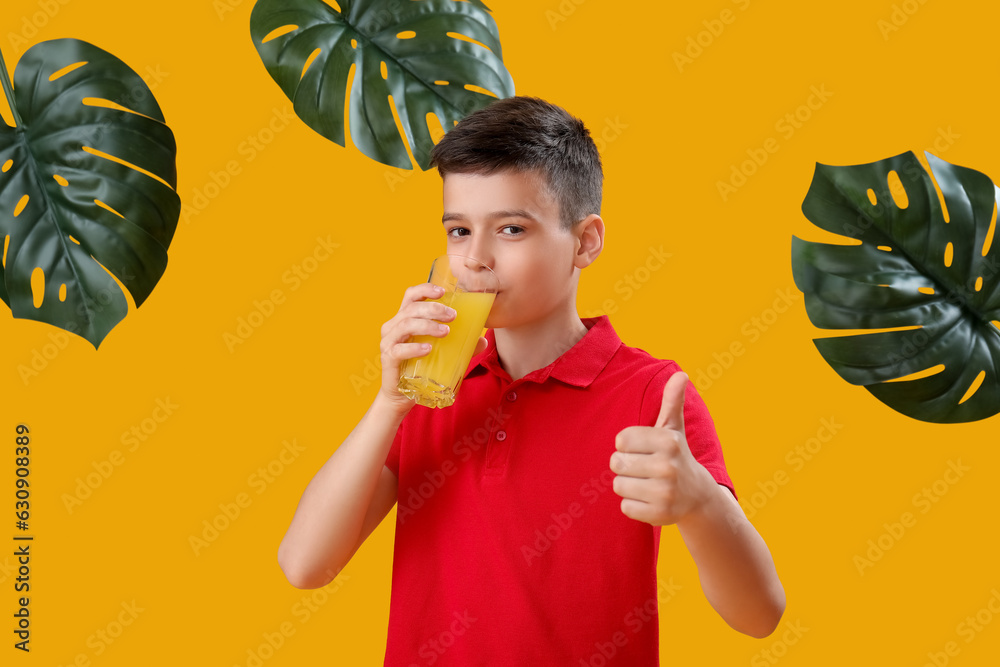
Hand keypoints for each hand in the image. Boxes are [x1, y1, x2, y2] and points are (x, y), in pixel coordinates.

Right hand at [377, 283, 487, 414]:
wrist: (401, 396)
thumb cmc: (419, 368)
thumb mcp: (441, 352)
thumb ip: (460, 345)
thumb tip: (482, 339)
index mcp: (404, 318)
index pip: (410, 295)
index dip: (425, 289)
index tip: (443, 291)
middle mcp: (393, 326)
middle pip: (411, 308)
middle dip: (434, 308)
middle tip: (453, 316)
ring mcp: (388, 342)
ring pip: (406, 325)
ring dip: (428, 325)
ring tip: (446, 331)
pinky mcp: (388, 358)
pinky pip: (399, 349)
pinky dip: (415, 347)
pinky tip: (428, 349)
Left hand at [610, 371, 716, 525]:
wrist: (698, 496)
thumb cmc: (676, 456)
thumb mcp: (673, 428)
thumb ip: (672, 401)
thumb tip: (681, 374)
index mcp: (668, 441)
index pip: (620, 440)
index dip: (627, 446)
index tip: (643, 450)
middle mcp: (668, 466)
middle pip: (616, 463)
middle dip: (625, 466)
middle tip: (644, 468)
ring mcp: (665, 492)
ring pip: (618, 485)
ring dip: (628, 485)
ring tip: (647, 483)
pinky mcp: (659, 515)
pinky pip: (625, 506)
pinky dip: (633, 505)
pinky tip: (650, 500)